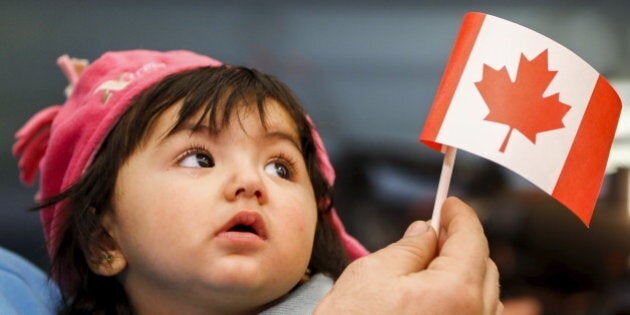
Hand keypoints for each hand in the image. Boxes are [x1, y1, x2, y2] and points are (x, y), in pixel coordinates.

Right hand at [314, 197, 501, 313]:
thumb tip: (426, 231)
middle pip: (484, 265)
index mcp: (456, 292)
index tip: (449, 204)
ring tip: (429, 264)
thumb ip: (408, 247)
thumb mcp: (372, 273)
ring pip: (484, 294)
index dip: (460, 215)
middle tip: (434, 230)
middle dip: (461, 243)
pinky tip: (434, 295)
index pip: (472, 238)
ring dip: (464, 272)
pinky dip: (462, 299)